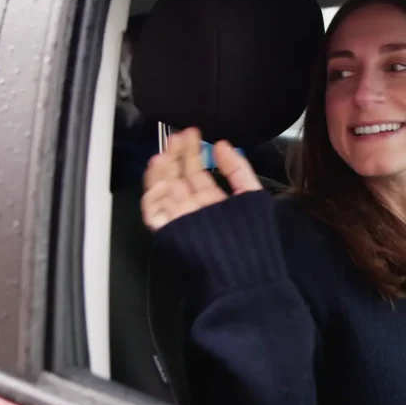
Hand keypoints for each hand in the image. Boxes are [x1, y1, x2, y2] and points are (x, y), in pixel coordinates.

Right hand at [142, 127, 261, 231]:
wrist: (244, 272)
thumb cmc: (252, 236)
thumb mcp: (252, 195)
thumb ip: (237, 169)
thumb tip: (222, 144)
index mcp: (211, 201)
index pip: (196, 172)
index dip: (193, 151)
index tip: (193, 132)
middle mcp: (193, 208)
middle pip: (177, 177)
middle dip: (176, 155)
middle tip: (178, 135)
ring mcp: (179, 219)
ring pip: (163, 188)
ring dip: (161, 168)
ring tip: (165, 149)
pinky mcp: (168, 231)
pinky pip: (154, 210)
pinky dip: (153, 191)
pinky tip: (158, 171)